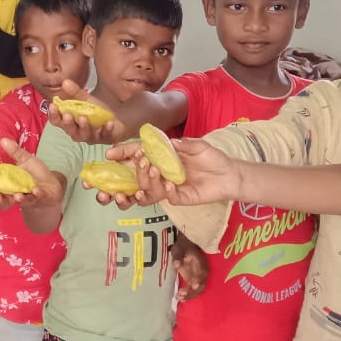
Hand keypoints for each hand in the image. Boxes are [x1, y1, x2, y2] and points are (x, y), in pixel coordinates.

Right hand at [0, 138, 64, 208]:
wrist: (52, 186)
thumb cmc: (35, 174)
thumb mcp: (25, 160)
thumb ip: (15, 152)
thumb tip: (3, 140)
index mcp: (8, 184)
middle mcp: (15, 194)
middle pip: (3, 199)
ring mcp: (27, 197)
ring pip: (19, 201)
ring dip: (18, 199)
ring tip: (17, 196)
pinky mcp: (40, 198)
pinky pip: (37, 197)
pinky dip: (36, 194)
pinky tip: (35, 190)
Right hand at [47, 78, 123, 144]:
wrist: (117, 116)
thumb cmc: (95, 110)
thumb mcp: (85, 99)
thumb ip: (75, 92)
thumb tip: (65, 82)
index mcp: (70, 122)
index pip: (57, 121)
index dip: (54, 115)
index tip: (52, 105)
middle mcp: (78, 131)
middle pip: (70, 130)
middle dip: (68, 124)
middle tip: (68, 115)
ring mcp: (92, 136)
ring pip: (85, 135)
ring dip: (84, 127)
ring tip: (84, 118)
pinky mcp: (106, 138)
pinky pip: (105, 135)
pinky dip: (107, 130)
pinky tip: (109, 123)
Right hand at [104, 136, 241, 206]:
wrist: (230, 175)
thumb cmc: (212, 158)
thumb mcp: (198, 145)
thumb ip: (182, 144)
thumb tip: (164, 142)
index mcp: (161, 157)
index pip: (137, 155)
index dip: (123, 154)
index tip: (110, 154)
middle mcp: (160, 173)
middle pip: (136, 176)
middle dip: (132, 171)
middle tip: (136, 162)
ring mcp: (168, 186)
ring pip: (147, 189)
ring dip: (146, 181)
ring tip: (153, 170)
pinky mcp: (178, 198)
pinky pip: (166, 197)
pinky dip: (166, 190)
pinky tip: (171, 184)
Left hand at [172, 235, 208, 301]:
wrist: (185, 247)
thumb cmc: (183, 248)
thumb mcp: (179, 250)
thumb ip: (178, 257)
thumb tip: (177, 264)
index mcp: (201, 263)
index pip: (203, 272)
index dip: (199, 279)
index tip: (194, 285)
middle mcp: (202, 272)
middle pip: (201, 284)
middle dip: (193, 291)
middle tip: (182, 294)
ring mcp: (198, 278)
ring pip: (198, 289)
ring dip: (190, 295)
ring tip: (180, 298)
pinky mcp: (193, 281)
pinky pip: (193, 290)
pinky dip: (188, 295)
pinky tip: (181, 299)